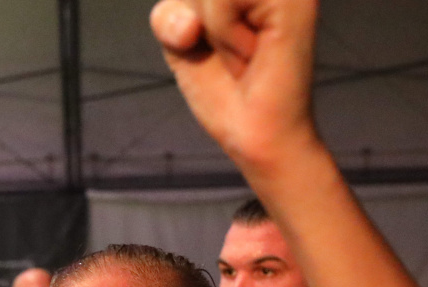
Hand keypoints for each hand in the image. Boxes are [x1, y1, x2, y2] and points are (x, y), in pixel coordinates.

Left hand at [150, 0, 319, 171]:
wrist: (256, 132)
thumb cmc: (224, 86)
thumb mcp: (180, 38)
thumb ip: (171, 12)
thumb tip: (190, 23)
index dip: (184, 9)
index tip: (214, 37)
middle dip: (196, 17)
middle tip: (231, 46)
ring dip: (212, 28)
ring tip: (243, 50)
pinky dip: (224, 33)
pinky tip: (253, 51)